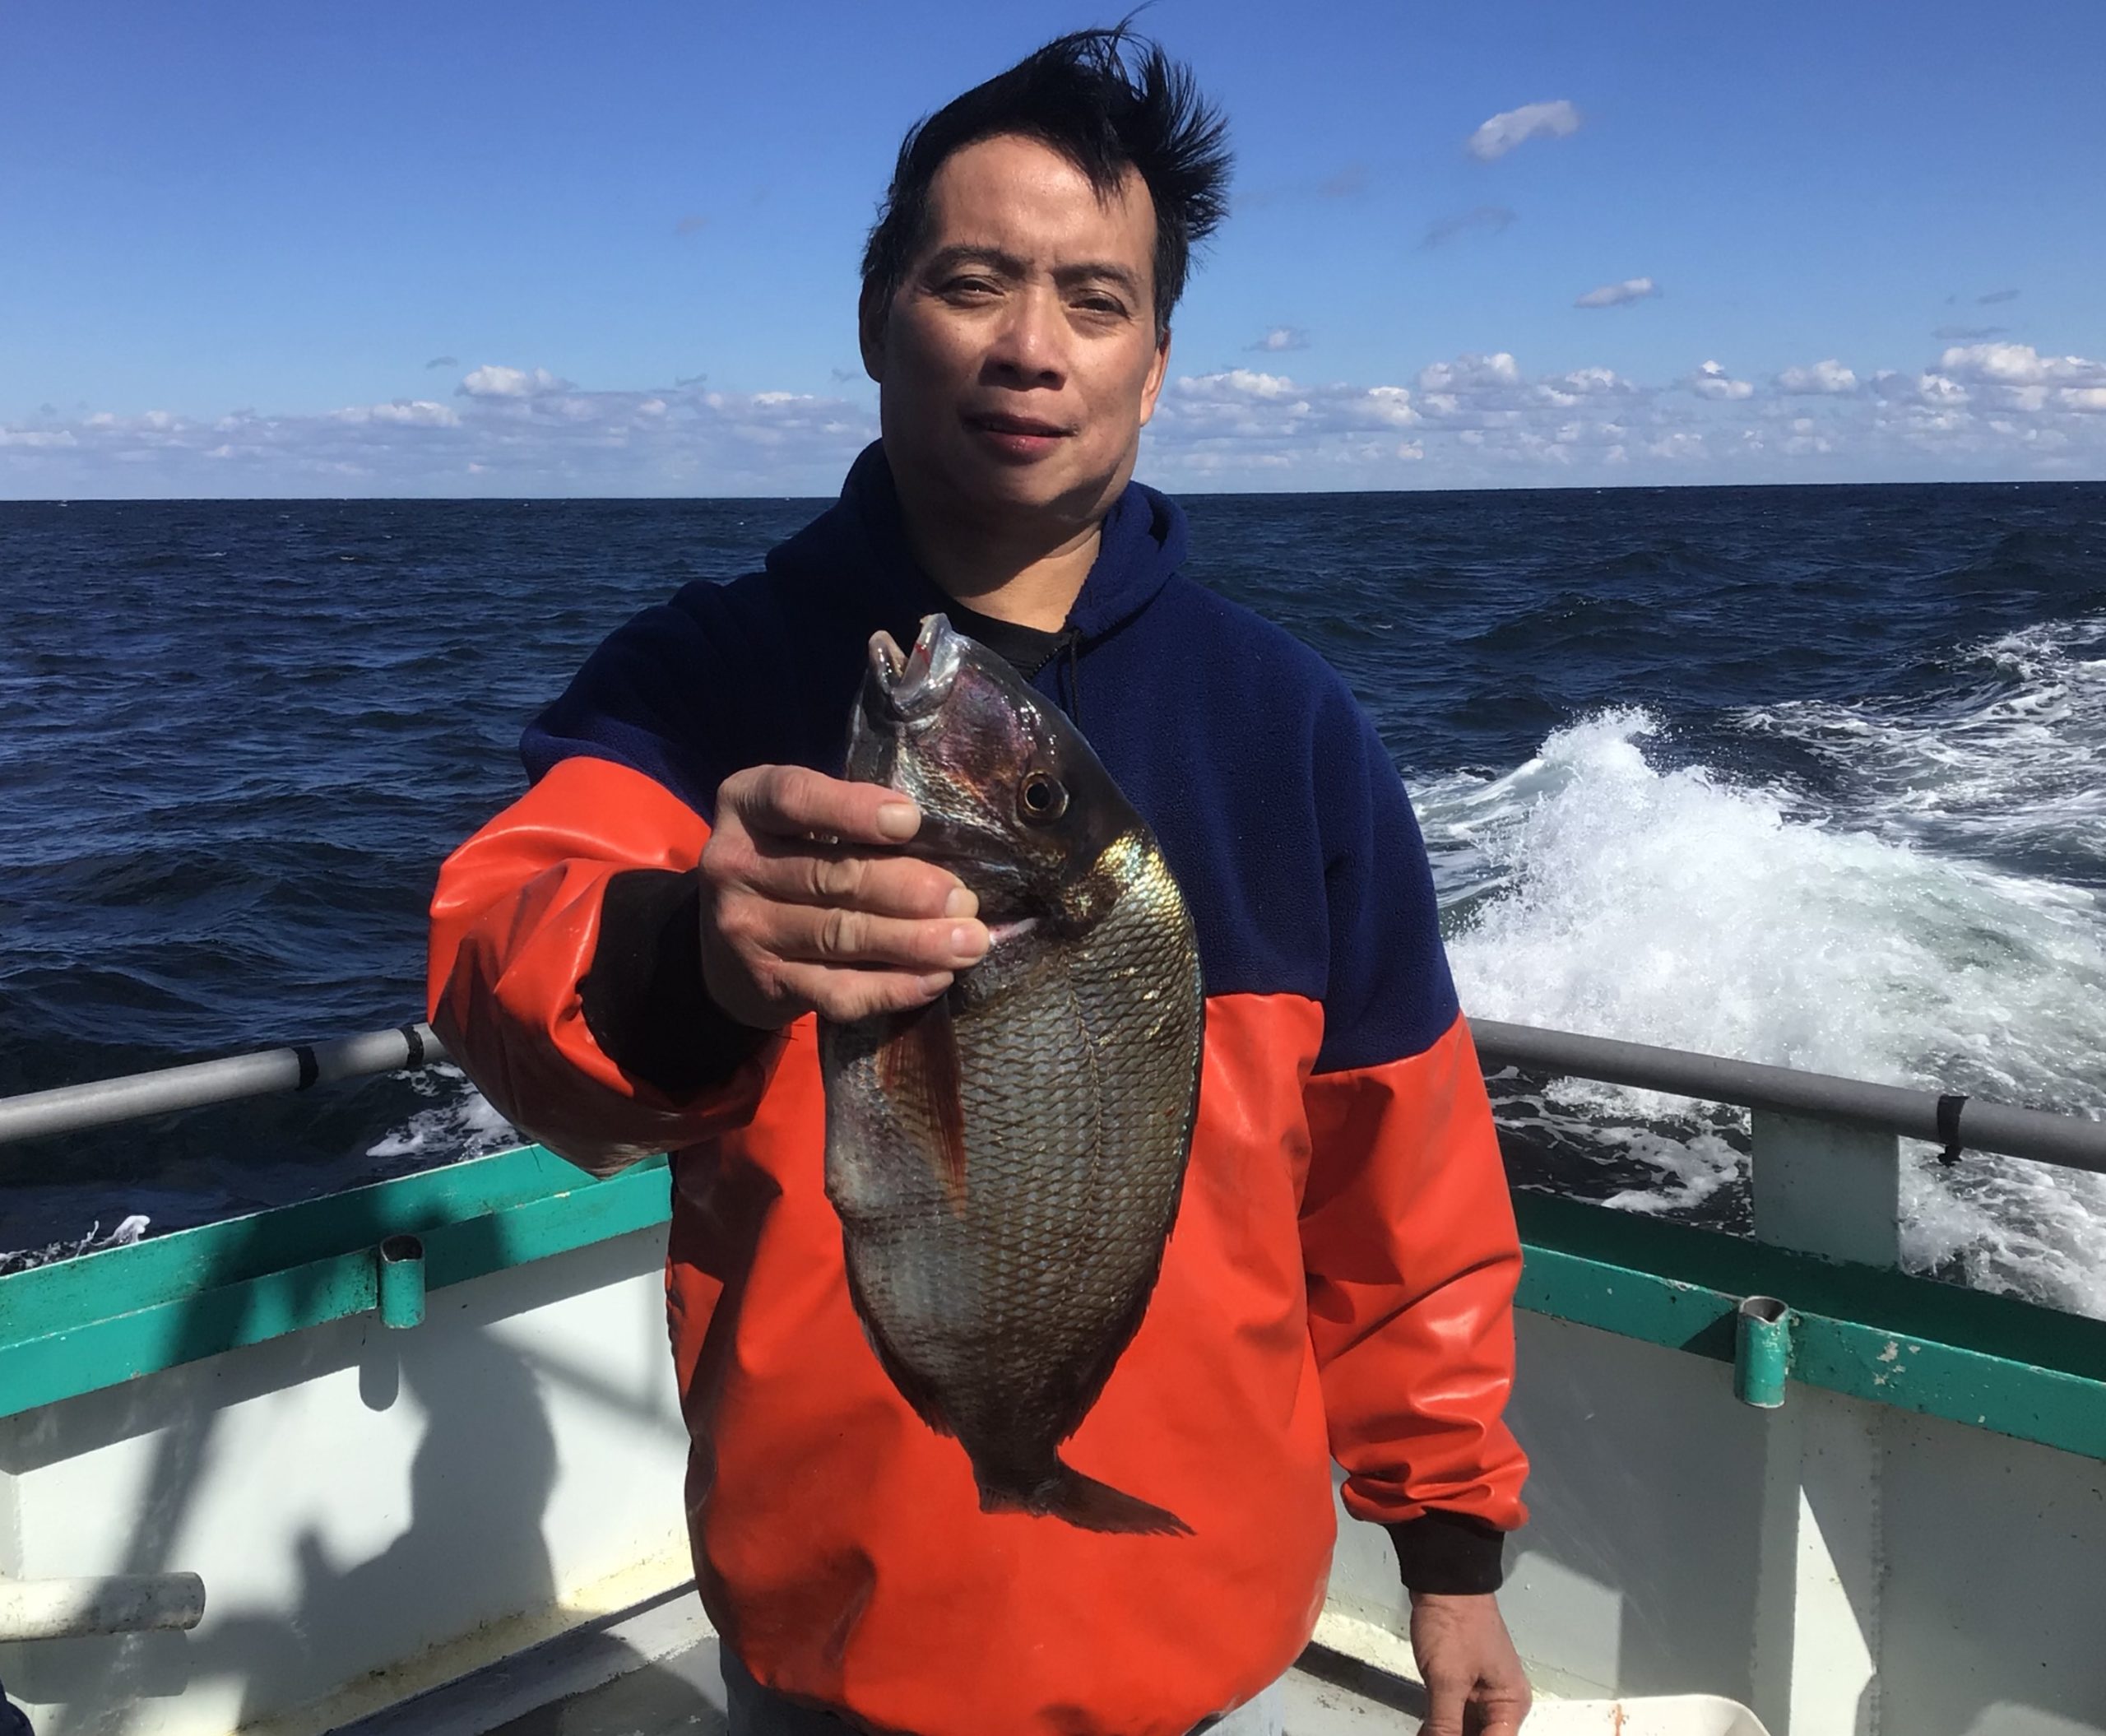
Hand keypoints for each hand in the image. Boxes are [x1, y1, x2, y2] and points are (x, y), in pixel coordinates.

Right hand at [699, 764, 987, 1026]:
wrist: (727, 943)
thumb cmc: (790, 859)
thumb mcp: (801, 820)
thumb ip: (851, 817)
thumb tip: (946, 843)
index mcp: (745, 804)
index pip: (793, 798)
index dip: (851, 809)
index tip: (911, 821)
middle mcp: (734, 864)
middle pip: (831, 876)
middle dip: (908, 889)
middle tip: (963, 899)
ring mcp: (746, 929)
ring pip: (842, 936)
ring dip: (914, 942)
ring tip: (969, 942)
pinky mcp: (766, 983)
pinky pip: (837, 991)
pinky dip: (892, 987)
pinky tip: (935, 979)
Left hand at [1409, 1591, 1530, 1735]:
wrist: (1443, 1582)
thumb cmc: (1455, 1625)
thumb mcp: (1449, 1680)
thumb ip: (1445, 1724)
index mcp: (1510, 1704)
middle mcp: (1500, 1704)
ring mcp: (1480, 1694)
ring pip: (1465, 1730)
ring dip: (1445, 1734)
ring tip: (1425, 1733)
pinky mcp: (1460, 1685)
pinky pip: (1452, 1717)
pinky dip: (1438, 1727)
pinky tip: (1424, 1732)